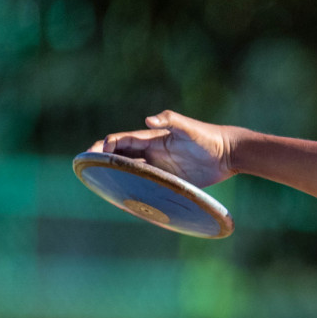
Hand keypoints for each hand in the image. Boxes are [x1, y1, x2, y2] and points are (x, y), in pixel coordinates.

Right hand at [91, 111, 235, 188]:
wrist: (229, 154)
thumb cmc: (208, 137)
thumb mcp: (189, 128)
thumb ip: (170, 121)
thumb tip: (148, 119)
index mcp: (152, 139)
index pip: (121, 141)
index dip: (106, 146)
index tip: (93, 154)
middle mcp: (152, 153)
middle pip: (121, 156)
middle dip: (104, 160)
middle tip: (87, 169)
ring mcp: (160, 168)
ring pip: (131, 172)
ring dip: (116, 175)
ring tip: (99, 185)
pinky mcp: (170, 181)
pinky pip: (148, 186)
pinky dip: (135, 189)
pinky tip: (125, 198)